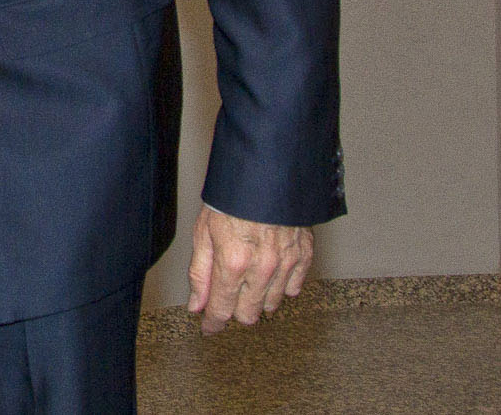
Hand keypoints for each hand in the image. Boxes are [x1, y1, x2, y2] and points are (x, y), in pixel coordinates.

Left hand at [186, 205, 312, 333]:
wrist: (266, 174)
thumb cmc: (231, 199)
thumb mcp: (204, 232)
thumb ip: (200, 273)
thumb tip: (196, 305)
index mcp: (233, 263)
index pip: (222, 310)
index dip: (213, 323)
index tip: (208, 327)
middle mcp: (262, 268)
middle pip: (248, 315)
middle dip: (234, 311)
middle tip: (227, 298)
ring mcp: (286, 264)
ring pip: (271, 305)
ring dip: (257, 299)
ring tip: (248, 279)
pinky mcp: (304, 256)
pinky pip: (294, 289)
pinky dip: (281, 286)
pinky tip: (269, 273)